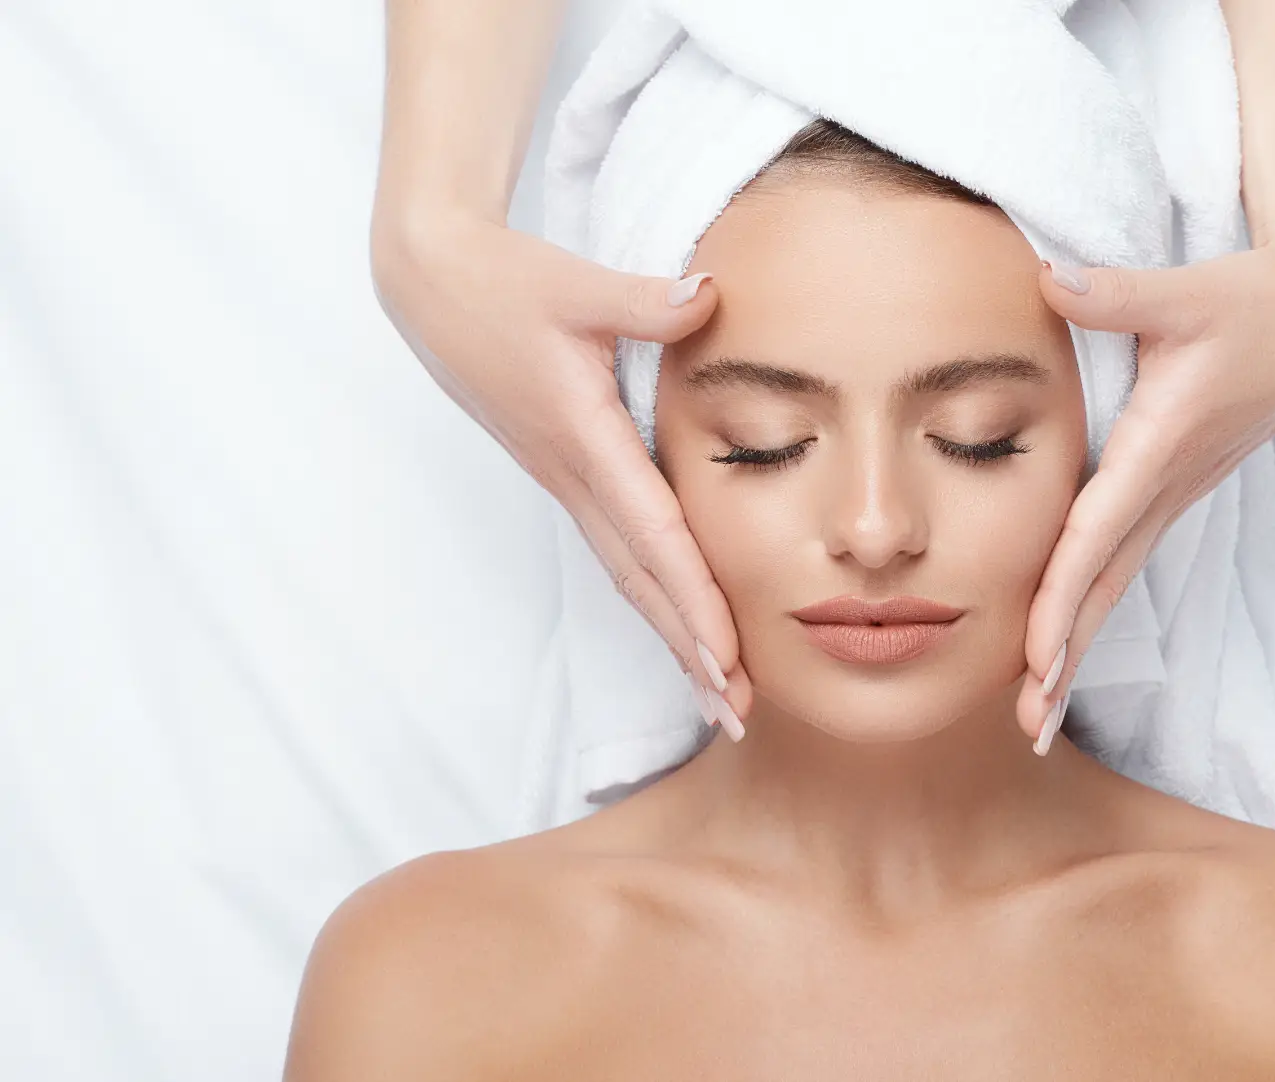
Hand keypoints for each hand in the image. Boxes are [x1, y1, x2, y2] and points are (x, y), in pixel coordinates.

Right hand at [372, 213, 750, 723]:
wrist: (431, 285)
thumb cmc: (503, 282)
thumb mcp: (574, 283)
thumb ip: (644, 300)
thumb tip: (707, 298)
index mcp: (584, 438)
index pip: (651, 535)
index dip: (691, 599)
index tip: (726, 660)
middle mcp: (574, 476)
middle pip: (641, 581)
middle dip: (689, 650)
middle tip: (737, 713)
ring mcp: (567, 481)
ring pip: (628, 574)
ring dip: (673, 635)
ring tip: (717, 693)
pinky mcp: (566, 473)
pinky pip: (617, 549)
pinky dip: (653, 593)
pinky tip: (680, 622)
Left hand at [1016, 241, 1274, 745]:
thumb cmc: (1254, 299)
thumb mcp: (1187, 290)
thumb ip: (1115, 291)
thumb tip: (1047, 278)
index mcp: (1161, 445)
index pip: (1098, 534)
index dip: (1062, 597)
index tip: (1035, 660)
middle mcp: (1168, 484)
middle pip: (1106, 585)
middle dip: (1067, 657)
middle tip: (1028, 726)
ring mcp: (1175, 493)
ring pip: (1116, 581)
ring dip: (1077, 646)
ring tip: (1039, 711)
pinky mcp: (1175, 487)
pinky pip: (1124, 558)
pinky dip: (1092, 604)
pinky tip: (1066, 641)